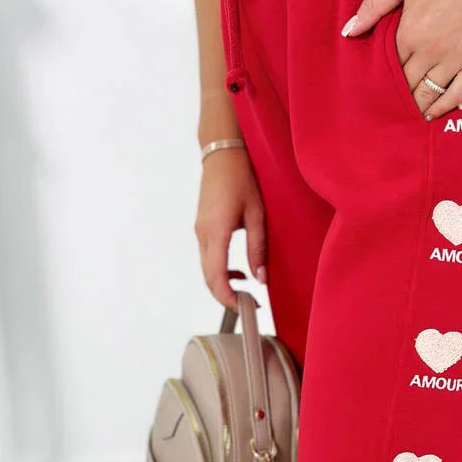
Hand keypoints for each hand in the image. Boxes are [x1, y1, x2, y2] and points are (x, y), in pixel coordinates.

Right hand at [194, 146, 266, 308]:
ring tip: (247, 291)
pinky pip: (208, 258)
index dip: (227, 297)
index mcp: (216, 231)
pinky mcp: (202, 229)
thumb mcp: (257, 214)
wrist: (223, 154)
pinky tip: (240, 272)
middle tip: (250, 305)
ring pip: (207, 270)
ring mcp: (200, 231)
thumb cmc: (241, 178)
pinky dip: (221, 271)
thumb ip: (258, 248)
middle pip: (208, 277)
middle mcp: (203, 234)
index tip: (244, 307)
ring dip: (224, 284)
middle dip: (226, 296)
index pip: (216, 275)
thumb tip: (261, 279)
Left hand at [342, 0, 461, 118]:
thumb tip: (350, 30)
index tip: (378, 90)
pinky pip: (458, 95)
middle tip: (390, 109)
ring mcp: (455, 58)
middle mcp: (430, 50)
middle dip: (398, 97)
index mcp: (410, 31)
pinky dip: (443, 107)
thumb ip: (375, 4)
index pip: (390, 67)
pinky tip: (433, 113)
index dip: (384, 80)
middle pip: (407, 85)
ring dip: (417, 106)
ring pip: (429, 93)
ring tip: (409, 115)